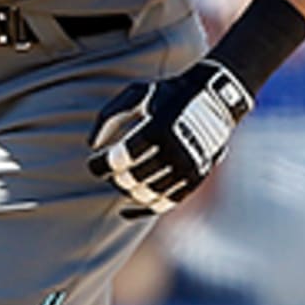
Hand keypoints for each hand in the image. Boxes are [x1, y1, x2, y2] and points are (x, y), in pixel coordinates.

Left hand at [87, 60, 252, 216]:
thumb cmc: (165, 94)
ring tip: (120, 181)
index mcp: (158, 128)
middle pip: (133, 179)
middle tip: (108, 171)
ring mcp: (189, 167)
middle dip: (115, 178)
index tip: (93, 164)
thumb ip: (108, 116)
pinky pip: (167, 203)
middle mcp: (176, 151)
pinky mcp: (196, 178)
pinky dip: (144, 209)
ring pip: (149, 194)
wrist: (213, 97)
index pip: (120, 159)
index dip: (100, 165)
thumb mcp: (135, 94)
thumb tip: (91, 145)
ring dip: (129, 191)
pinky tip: (125, 210)